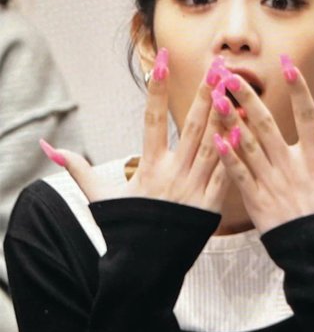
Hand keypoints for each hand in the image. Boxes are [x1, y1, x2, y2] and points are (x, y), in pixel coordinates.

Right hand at [40, 50, 229, 212]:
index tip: (162, 63)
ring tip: (233, 88)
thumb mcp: (100, 198)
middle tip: (216, 66)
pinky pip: (225, 172)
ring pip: (213, 145)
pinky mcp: (210, 205)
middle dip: (204, 94)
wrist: (145, 268)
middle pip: (192, 126)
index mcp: (149, 168)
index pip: (153, 121)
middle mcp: (173, 174)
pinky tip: (244, 127)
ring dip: (224, 115)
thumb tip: (51, 149)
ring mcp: (194, 189)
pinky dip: (234, 150)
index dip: (158, 91)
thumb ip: (79, 170)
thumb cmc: (124, 230)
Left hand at [212, 55, 313, 233]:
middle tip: (230, 75)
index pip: (307, 115)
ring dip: (230, 120)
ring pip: (247, 145)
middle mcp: (291, 166)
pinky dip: (227, 157)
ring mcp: (271, 182)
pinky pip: (238, 175)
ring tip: (214, 98)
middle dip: (247, 97)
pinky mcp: (256, 200)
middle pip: (266, 125)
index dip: (297, 88)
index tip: (285, 64)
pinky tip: (214, 139)